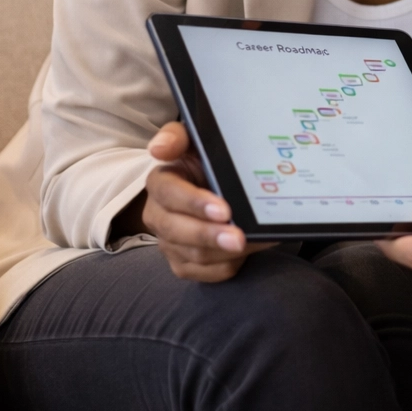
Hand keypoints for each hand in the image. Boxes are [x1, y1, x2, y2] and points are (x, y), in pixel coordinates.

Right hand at [139, 121, 274, 281]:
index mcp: (160, 183)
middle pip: (178, 231)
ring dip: (224, 253)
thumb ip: (177, 136)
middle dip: (210, 236)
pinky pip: (205, 274)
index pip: (170, 194)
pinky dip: (229, 265)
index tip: (223, 210)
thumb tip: (159, 148)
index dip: (194, 203)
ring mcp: (170, 243)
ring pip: (194, 256)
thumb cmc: (205, 161)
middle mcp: (159, 216)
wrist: (212, 184)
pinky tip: (251, 250)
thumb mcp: (193, 141)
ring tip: (252, 243)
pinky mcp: (185, 264)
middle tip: (239, 238)